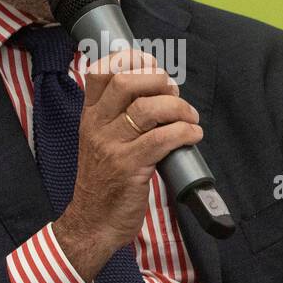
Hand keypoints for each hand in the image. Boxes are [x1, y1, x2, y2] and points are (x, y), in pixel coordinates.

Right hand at [52, 46, 202, 282]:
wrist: (93, 222)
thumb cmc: (104, 183)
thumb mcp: (100, 143)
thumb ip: (118, 118)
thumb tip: (157, 93)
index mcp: (90, 117)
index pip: (100, 73)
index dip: (129, 60)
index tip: (152, 64)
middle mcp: (97, 127)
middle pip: (125, 82)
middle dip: (157, 80)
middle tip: (173, 93)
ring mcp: (112, 147)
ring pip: (148, 109)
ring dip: (178, 108)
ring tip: (189, 118)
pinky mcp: (130, 167)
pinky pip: (162, 139)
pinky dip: (184, 132)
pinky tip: (193, 135)